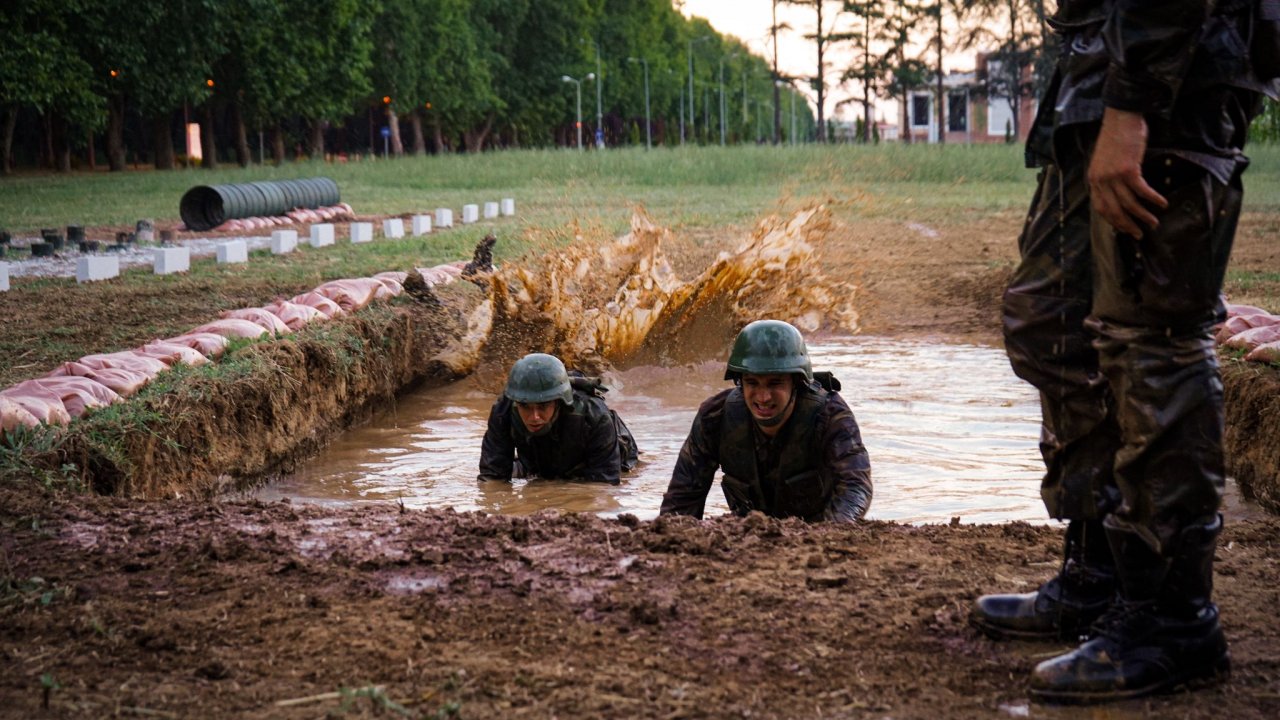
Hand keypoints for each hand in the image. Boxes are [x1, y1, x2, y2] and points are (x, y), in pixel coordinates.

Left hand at [1087, 108, 1168, 237]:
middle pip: (1113, 210)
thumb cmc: (1116, 137)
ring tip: (1153, 222)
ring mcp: (1113, 176)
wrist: (1120, 117)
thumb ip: (1108, 177)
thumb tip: (1119, 192)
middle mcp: (1100, 180)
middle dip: (1127, 225)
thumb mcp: (1105, 160)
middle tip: (1139, 234)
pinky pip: (1141, 190)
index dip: (1113, 221)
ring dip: (1143, 215)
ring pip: (1128, 203)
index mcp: (1094, 179)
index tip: (1123, 229)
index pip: (1100, 207)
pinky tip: (1162, 203)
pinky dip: (1153, 198)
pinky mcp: (1128, 169)